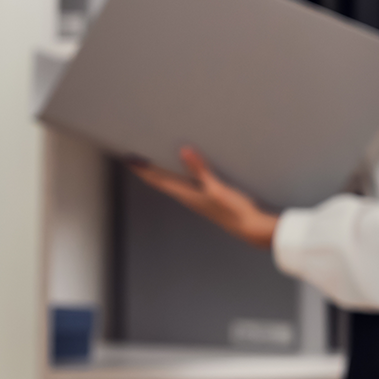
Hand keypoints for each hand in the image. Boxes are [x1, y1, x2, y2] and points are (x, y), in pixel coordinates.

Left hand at [131, 146, 278, 249]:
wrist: (250, 227)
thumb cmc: (233, 209)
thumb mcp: (216, 187)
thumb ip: (200, 169)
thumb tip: (183, 150)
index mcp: (185, 194)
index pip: (157, 180)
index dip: (142, 170)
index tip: (129, 159)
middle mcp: (187, 196)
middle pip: (160, 181)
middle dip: (146, 170)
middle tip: (135, 157)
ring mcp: (196, 198)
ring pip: (170, 183)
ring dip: (159, 173)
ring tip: (151, 162)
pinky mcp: (205, 198)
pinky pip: (183, 184)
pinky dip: (175, 176)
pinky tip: (180, 171)